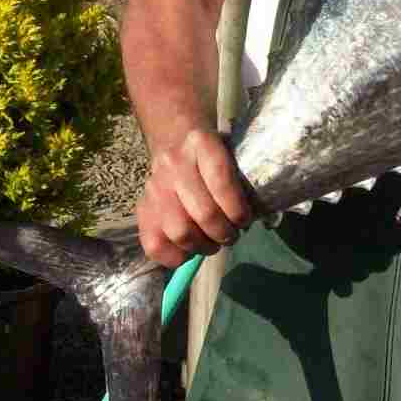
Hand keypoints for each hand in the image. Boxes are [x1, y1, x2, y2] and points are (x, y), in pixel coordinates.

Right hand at [135, 127, 253, 267]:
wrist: (174, 142)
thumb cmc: (212, 156)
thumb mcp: (230, 155)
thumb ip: (243, 183)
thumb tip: (258, 219)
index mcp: (201, 144)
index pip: (221, 181)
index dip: (237, 209)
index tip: (244, 221)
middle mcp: (174, 163)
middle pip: (203, 213)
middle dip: (224, 233)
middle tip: (230, 236)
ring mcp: (154, 187)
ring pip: (180, 233)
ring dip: (202, 246)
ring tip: (212, 243)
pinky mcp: (141, 209)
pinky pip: (155, 246)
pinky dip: (176, 258)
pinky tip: (189, 250)